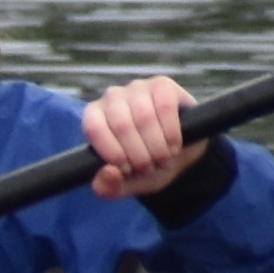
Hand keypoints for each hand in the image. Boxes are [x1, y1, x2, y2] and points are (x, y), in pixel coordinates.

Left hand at [83, 76, 206, 200]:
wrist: (179, 155)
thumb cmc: (146, 166)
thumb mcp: (126, 184)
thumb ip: (109, 187)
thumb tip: (109, 173)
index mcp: (94, 116)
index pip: (94, 127)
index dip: (112, 151)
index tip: (127, 170)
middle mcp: (113, 97)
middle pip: (121, 124)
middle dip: (139, 154)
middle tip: (149, 168)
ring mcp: (138, 88)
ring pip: (144, 116)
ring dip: (157, 146)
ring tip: (163, 160)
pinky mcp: (163, 85)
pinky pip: (165, 106)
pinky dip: (171, 132)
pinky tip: (174, 145)